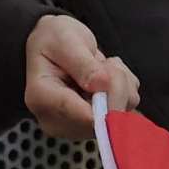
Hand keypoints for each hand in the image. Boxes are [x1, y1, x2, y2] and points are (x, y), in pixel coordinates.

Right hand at [19, 13, 139, 139]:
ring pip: (120, 117)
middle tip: (106, 63)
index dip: (107, 103)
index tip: (113, 78)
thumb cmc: (54, 39)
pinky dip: (125, 95)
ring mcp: (78, 128)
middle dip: (115, 87)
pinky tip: (107, 80)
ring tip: (103, 68)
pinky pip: (126, 116)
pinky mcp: (96, 129)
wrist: (57, 46)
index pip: (80, 115)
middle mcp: (57, 121)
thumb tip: (103, 86)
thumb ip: (83, 63)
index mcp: (41, 98)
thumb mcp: (64, 39)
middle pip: (104, 119)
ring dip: (122, 88)